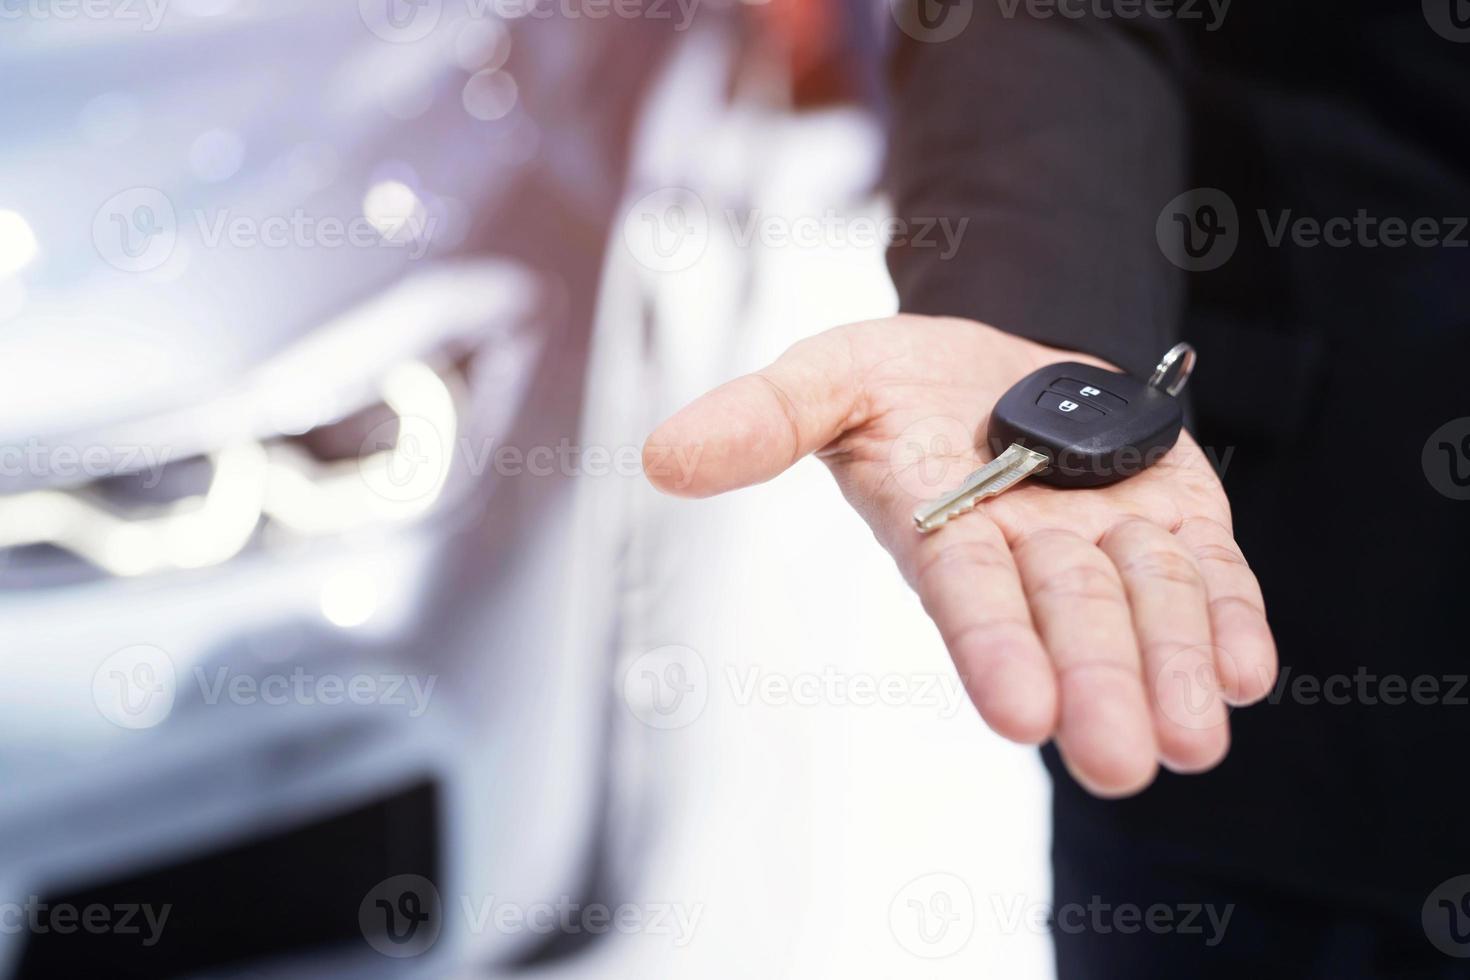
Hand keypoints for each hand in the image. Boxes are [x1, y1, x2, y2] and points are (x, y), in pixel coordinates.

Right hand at [643, 315, 1276, 796]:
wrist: (997, 357)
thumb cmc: (900, 378)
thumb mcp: (825, 375)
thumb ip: (760, 419)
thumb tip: (659, 458)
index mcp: (941, 525)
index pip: (964, 591)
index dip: (990, 643)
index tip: (1016, 711)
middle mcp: (1026, 551)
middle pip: (1065, 618)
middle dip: (1093, 684)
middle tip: (1118, 760)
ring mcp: (1105, 537)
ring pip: (1146, 605)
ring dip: (1174, 668)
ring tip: (1196, 737)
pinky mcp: (1175, 517)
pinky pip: (1208, 573)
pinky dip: (1228, 619)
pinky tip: (1249, 672)